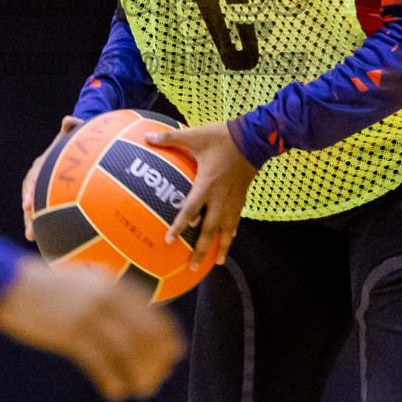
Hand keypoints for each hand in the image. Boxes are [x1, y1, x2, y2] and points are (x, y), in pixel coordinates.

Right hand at [0, 259, 184, 400]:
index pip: (153, 311)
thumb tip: (134, 319)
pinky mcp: (70, 334)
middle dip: (156, 360)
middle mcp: (106, 297)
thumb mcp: (83, 281)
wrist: (10, 284)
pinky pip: (101, 363)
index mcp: (112, 282)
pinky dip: (113, 380)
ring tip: (141, 390)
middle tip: (157, 379)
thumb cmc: (47, 286)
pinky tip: (116, 392)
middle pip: (145, 334)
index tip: (173, 353)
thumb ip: (108, 294)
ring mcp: (88, 315)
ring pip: (127, 352)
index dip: (167, 336)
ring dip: (138, 375)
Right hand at [23, 115, 82, 240]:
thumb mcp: (74, 131)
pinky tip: (46, 238)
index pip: (32, 179)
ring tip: (31, 237)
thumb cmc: (76, 140)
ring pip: (33, 206)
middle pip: (29, 197)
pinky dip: (43, 223)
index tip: (27, 205)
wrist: (76, 147)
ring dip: (31, 221)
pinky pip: (44, 210)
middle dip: (27, 212)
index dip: (29, 192)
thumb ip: (72, 127)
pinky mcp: (50, 196)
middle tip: (29, 227)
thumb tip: (69, 119)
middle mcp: (38, 177)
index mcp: (41, 164)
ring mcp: (43, 188)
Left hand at [145, 121, 257, 267]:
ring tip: (217, 263)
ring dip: (221, 247)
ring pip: (226, 229)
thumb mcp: (195, 135)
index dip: (179, 226)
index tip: (169, 240)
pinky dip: (232, 232)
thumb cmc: (223, 138)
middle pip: (209, 229)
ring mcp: (232, 199)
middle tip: (192, 266)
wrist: (254, 139)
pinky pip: (236, 220)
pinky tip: (230, 240)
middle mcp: (220, 198)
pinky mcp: (241, 197)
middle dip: (201, 250)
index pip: (190, 210)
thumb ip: (170, 138)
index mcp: (206, 185)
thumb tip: (148, 137)